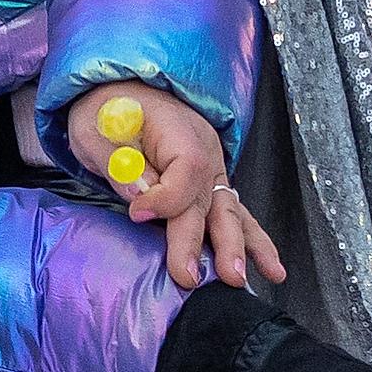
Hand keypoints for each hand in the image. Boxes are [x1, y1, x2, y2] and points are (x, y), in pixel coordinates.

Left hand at [67, 82, 286, 291]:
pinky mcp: (211, 186)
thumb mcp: (99, 128)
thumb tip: (138, 196)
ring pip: (228, 212)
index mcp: (180, 133)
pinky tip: (272, 268)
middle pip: (206, 200)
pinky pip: (235, 214)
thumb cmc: (108, 110)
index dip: (162, 200)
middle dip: (199, 241)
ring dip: (236, 247)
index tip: (137, 213)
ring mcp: (213, 171)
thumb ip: (117, 161)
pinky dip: (254, 241)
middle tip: (189, 277)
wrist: (124, 92)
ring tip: (238, 279)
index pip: (185, 172)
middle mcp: (205, 153)